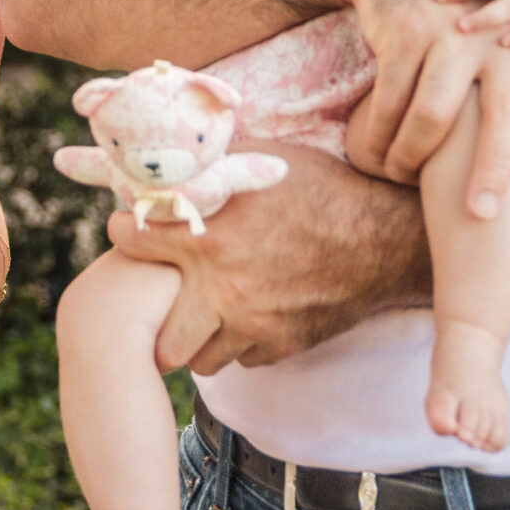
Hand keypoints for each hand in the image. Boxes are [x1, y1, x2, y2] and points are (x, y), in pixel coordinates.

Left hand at [105, 142, 426, 373]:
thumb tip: (168, 150)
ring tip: (200, 310)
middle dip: (151, 318)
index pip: (131, 242)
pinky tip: (246, 314)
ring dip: (196, 336)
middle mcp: (225, 288)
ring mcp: (255, 324)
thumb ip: (211, 163)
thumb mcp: (262, 159)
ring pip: (199, 357)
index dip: (124, 233)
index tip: (128, 229)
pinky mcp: (282, 345)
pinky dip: (238, 341)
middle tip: (156, 295)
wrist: (385, 237)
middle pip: (157, 335)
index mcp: (211, 236)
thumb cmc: (323, 189)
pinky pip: (242, 359)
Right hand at [349, 0, 509, 221]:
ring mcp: (450, 36)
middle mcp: (498, 43)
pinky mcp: (406, 32)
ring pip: (434, 116)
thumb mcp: (497, 42)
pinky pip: (390, 100)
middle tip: (479, 215)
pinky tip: (375, 153)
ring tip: (400, 175)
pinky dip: (380, 134)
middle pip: (503, 119)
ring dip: (412, 156)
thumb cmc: (455, 16)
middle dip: (492, 172)